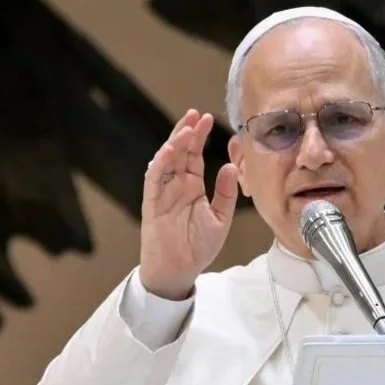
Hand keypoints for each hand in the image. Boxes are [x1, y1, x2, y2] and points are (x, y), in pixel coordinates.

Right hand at [139, 109, 239, 299]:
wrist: (180, 269)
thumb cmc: (198, 246)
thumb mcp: (220, 218)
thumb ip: (226, 194)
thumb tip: (232, 167)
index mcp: (193, 187)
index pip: (195, 156)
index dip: (200, 137)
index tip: (208, 119)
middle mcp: (177, 185)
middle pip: (180, 152)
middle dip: (187, 132)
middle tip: (196, 115)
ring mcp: (163, 192)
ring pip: (166, 161)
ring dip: (174, 143)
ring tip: (186, 128)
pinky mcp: (152, 202)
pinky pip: (154, 179)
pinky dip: (161, 163)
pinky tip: (170, 150)